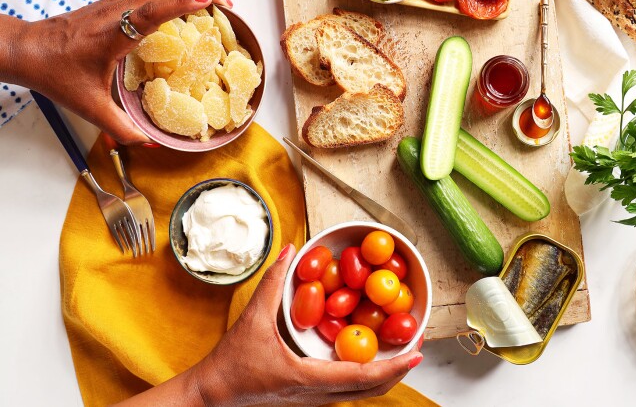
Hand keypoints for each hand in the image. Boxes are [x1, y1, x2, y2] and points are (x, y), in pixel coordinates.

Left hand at [8, 0, 230, 143]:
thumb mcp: (89, 107)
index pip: (152, 11)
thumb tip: (149, 142)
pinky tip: (183, 4)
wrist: (27, 50)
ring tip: (214, 0)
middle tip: (227, 3)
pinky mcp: (112, 5)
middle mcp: (115, 13)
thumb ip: (120, 127)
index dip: (182, 5)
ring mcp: (114, 5)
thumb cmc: (56, 73)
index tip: (209, 2)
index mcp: (113, 34)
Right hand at [191, 244, 423, 406]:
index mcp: (309, 378)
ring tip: (402, 352)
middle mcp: (318, 395)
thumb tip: (291, 249)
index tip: (417, 352)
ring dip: (385, 374)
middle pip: (372, 390)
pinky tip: (370, 358)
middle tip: (418, 346)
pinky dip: (367, 377)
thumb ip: (272, 283)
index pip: (362, 376)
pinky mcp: (310, 399)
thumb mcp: (252, 319)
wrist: (212, 396)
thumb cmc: (231, 362)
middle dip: (399, 369)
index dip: (394, 365)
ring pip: (361, 393)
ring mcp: (315, 400)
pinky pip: (348, 391)